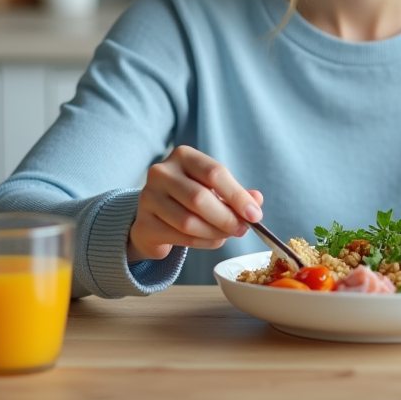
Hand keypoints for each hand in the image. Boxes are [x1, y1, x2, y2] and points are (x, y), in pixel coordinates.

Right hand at [127, 145, 262, 261]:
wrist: (155, 218)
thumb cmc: (189, 199)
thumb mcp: (214, 190)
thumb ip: (236, 194)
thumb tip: (256, 200)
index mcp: (183, 156)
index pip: (215, 173)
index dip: (237, 196)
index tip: (255, 215)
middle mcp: (161, 172)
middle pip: (200, 198)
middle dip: (226, 218)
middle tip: (242, 229)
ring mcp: (148, 197)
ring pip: (189, 221)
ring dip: (214, 233)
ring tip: (226, 235)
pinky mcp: (143, 223)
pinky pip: (179, 237)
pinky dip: (202, 243)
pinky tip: (210, 240)